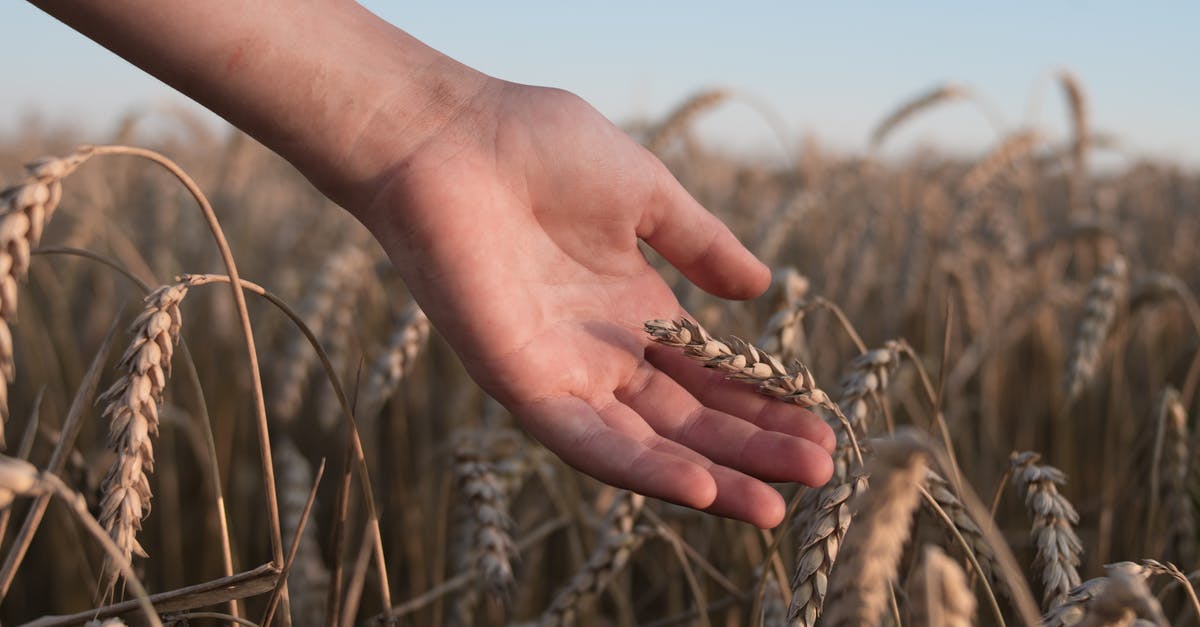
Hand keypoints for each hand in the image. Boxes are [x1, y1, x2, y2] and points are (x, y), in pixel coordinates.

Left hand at [358, 80, 833, 527]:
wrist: (452, 135)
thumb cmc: (539, 147)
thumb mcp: (645, 193)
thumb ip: (701, 246)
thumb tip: (761, 286)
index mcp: (632, 310)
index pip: (708, 376)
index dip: (762, 403)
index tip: (818, 424)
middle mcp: (600, 351)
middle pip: (686, 421)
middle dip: (751, 449)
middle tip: (820, 471)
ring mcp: (561, 371)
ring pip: (643, 446)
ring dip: (708, 478)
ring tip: (773, 507)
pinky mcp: (519, 382)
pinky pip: (584, 440)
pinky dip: (640, 468)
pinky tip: (698, 488)